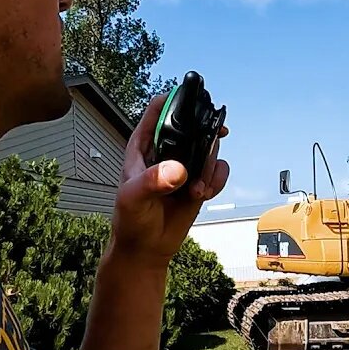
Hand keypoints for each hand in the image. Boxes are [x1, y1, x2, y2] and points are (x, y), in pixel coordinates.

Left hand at [111, 93, 229, 267]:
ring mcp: (184, 165)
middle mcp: (165, 151)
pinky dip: (217, 180)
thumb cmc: (130, 221)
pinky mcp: (198, 180)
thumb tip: (177, 170)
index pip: (159, 110)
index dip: (176, 100)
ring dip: (210, 166)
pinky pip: (218, 170)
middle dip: (204, 137)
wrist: (145, 249)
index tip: (194, 104)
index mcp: (143, 145)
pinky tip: (204, 193)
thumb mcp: (133, 198)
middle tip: (206, 152)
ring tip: (198, 188)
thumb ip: (152, 181)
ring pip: (209, 147)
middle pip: (193, 125)